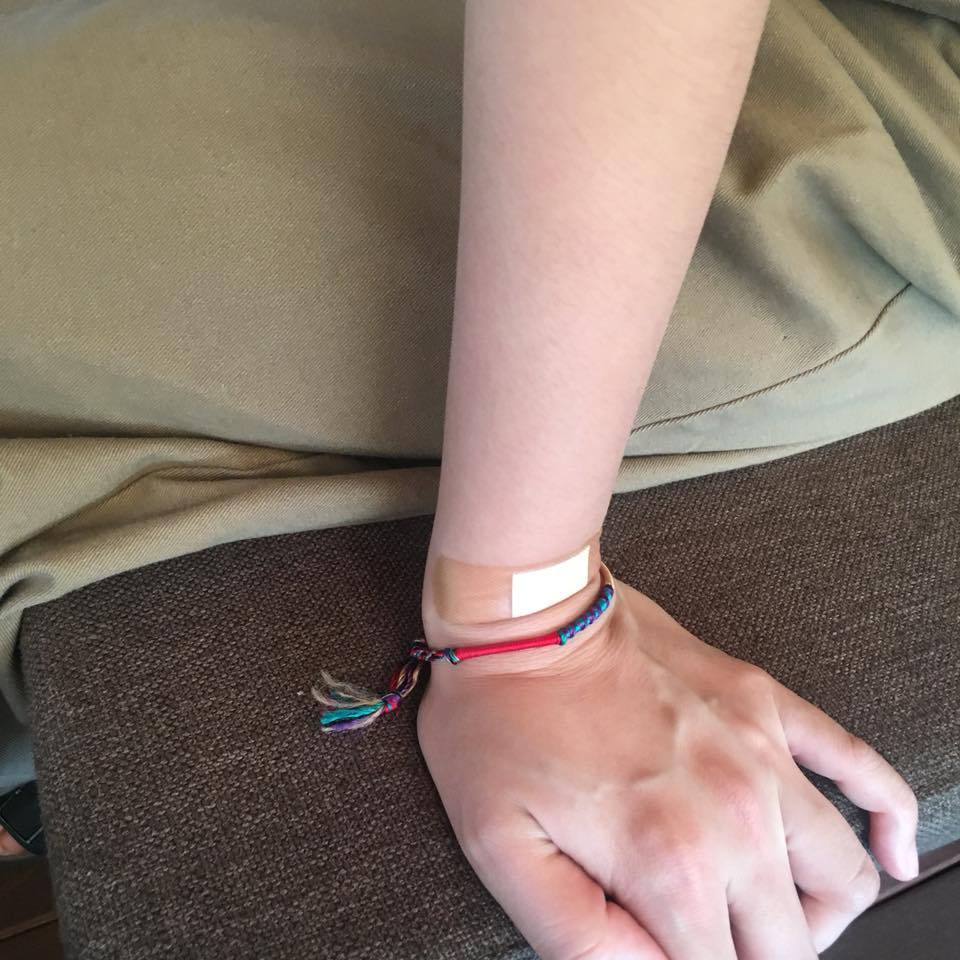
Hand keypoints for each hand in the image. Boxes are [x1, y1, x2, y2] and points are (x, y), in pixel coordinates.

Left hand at [417, 576, 918, 958]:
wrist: (525, 616)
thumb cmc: (500, 720)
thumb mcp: (502, 849)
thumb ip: (579, 938)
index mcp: (668, 863)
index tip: (669, 951)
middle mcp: (734, 816)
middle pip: (789, 943)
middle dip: (752, 957)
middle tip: (706, 939)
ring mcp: (761, 756)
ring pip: (841, 875)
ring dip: (816, 914)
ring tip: (774, 916)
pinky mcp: (765, 705)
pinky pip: (860, 764)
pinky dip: (890, 817)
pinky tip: (890, 848)